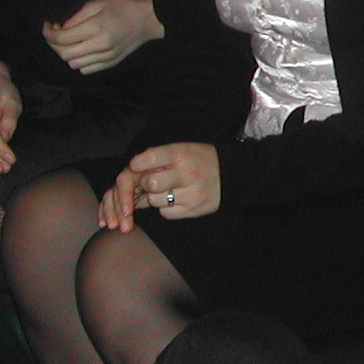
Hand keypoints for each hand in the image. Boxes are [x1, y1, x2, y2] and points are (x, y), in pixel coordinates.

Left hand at [43, 0, 163, 74]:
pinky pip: (86, 69)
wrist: (149, 19)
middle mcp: (101, 46)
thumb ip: (76, 17)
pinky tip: (81, 49)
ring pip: (74, 64)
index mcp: (97, 28)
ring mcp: (107, 57)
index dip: (49, 34)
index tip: (48, 26)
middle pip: (65, 55)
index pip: (63, 39)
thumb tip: (61, 30)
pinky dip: (78, 61)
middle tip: (54, 33)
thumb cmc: (124, 6)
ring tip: (68, 41)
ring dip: (65, 53)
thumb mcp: (97, 3)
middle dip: (54, 45)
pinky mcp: (112, 63)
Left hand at [100, 142, 220, 229]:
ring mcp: (191, 194)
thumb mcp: (182, 149)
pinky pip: (166, 213)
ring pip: (155, 201)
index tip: (135, 166)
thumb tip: (131, 170)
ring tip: (169, 189)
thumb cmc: (199, 160)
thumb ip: (159, 158)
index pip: (151, 157)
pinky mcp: (193, 210)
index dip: (138, 164)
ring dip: (155, 197)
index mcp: (182, 154)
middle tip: (153, 181)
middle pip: (150, 183)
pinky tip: (177, 199)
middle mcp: (187, 173)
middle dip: (146, 183)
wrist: (232, 176)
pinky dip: (166, 208)